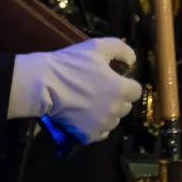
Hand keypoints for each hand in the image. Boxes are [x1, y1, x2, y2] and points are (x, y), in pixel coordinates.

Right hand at [7, 38, 141, 143]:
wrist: (46, 84)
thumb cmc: (72, 64)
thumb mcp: (97, 46)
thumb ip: (120, 49)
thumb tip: (132, 60)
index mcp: (121, 89)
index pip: (135, 91)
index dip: (125, 84)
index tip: (113, 80)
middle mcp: (116, 110)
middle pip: (125, 106)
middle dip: (116, 99)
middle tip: (99, 90)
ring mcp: (103, 124)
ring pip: (113, 120)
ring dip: (106, 113)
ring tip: (90, 103)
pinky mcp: (89, 135)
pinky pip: (100, 133)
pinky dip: (96, 126)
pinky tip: (85, 116)